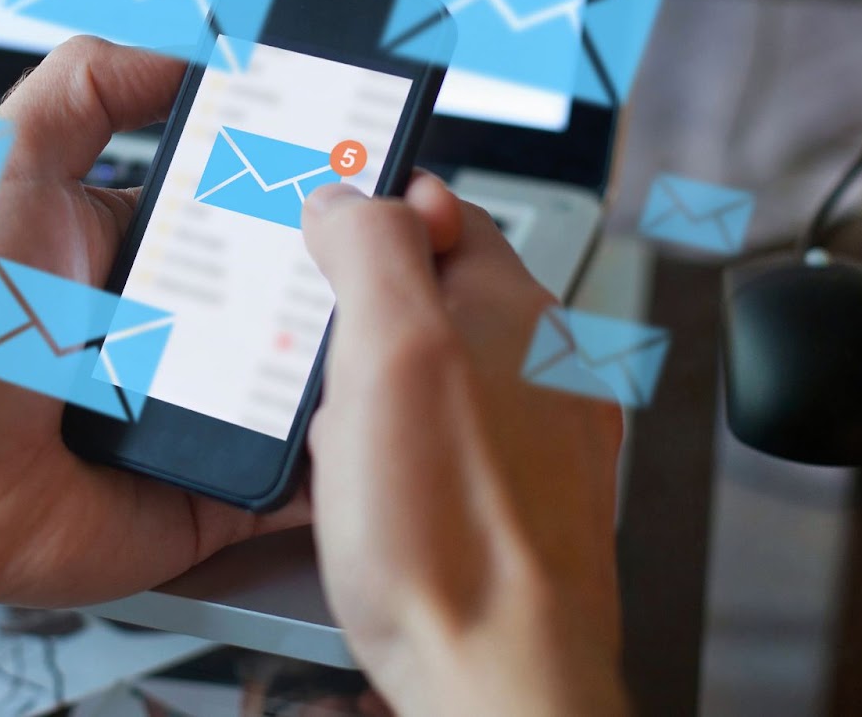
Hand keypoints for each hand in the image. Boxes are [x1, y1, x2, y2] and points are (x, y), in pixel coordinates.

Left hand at [0, 37, 460, 653]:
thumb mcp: (9, 161)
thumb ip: (90, 83)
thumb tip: (193, 44)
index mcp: (148, 249)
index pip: (260, 205)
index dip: (318, 182)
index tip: (375, 159)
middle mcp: (184, 330)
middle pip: (305, 288)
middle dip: (362, 266)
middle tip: (413, 241)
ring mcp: (205, 416)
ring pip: (319, 379)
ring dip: (363, 353)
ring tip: (408, 321)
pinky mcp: (213, 494)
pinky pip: (299, 477)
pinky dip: (341, 456)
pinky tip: (378, 419)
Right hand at [301, 186, 627, 716]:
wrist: (497, 682)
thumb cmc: (448, 540)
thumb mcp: (389, 356)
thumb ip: (373, 251)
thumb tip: (350, 194)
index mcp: (518, 311)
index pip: (445, 211)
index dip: (373, 216)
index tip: (318, 236)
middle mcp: (543, 366)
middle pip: (434, 294)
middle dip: (362, 318)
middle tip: (318, 356)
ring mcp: (537, 436)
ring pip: (432, 373)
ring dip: (374, 390)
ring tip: (340, 434)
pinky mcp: (518, 498)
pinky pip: (438, 443)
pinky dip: (394, 451)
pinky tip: (370, 488)